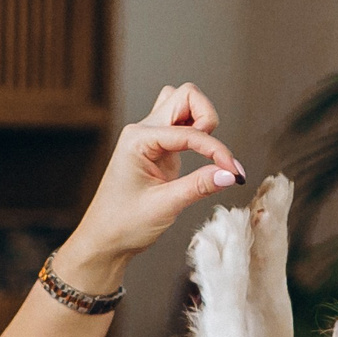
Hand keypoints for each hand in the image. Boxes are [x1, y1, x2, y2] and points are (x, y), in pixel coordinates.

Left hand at [56, 81, 244, 290]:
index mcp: (137, 140)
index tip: (233, 172)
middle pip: (185, 96)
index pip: (189, 131)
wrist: (104, 240)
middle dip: (207, 117)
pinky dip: (196, 132)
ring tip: (205, 152)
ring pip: (182, 103)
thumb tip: (231, 174)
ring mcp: (149, 137)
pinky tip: (201, 156)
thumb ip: (199, 186)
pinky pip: (181, 124)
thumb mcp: (164, 207)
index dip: (216, 150)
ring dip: (200, 119)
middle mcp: (142, 132)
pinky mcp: (157, 149)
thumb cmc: (123, 225)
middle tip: (213, 152)